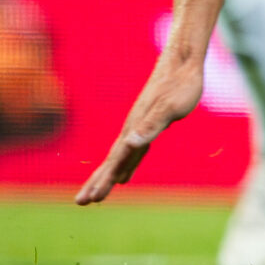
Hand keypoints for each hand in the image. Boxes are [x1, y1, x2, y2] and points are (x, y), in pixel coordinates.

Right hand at [74, 58, 206, 204]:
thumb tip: (129, 142)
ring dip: (108, 177)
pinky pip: (134, 152)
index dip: (103, 180)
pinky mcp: (150, 125)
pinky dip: (127, 166)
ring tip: (97, 196)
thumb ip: (150, 125)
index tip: (90, 199)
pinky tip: (126, 176)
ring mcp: (139, 128)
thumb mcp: (170, 108)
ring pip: (120, 159)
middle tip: (81, 203)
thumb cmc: (181, 85)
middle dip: (97, 182)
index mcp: (134, 128)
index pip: (114, 160)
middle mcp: (132, 130)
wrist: (183, 62)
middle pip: (111, 162)